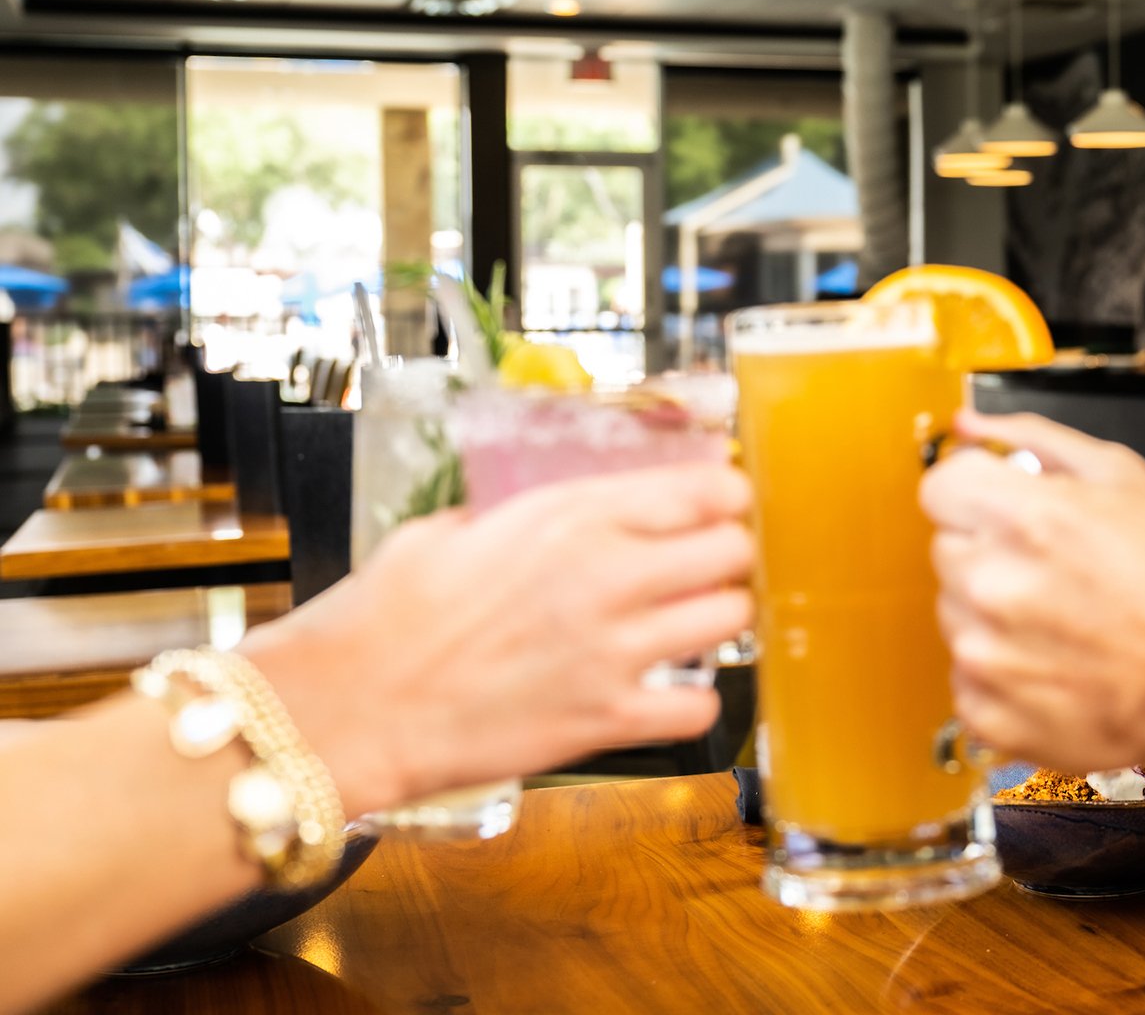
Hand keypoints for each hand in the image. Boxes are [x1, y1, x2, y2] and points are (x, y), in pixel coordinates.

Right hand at [243, 463, 753, 815]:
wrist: (349, 706)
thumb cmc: (386, 614)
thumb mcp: (458, 526)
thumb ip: (531, 512)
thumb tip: (571, 508)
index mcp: (570, 515)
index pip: (703, 489)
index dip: (725, 495)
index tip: (724, 503)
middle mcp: (605, 574)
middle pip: (733, 549)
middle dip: (731, 554)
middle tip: (711, 566)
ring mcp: (612, 649)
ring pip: (731, 618)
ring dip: (720, 618)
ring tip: (693, 623)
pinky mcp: (606, 718)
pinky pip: (699, 707)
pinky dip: (694, 702)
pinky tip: (668, 693)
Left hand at [921, 410, 1144, 773]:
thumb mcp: (1118, 475)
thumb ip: (1032, 438)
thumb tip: (969, 424)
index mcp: (1019, 518)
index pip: (939, 487)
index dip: (975, 493)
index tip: (1002, 510)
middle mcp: (990, 585)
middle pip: (947, 549)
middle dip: (990, 552)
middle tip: (1052, 571)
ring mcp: (983, 656)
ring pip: (954, 613)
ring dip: (992, 613)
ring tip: (1059, 620)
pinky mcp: (987, 712)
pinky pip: (964, 677)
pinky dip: (999, 672)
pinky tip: (1052, 663)